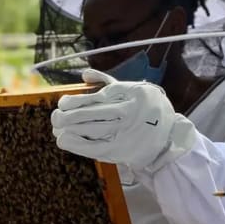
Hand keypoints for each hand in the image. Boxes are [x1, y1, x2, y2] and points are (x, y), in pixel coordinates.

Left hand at [50, 69, 195, 171]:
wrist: (169, 137)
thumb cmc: (146, 110)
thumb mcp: (133, 90)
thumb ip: (108, 81)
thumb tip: (85, 74)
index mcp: (134, 92)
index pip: (100, 96)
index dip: (78, 100)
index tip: (62, 103)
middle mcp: (131, 110)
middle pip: (94, 113)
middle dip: (70, 116)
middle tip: (55, 117)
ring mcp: (128, 131)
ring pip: (94, 128)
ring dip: (71, 129)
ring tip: (56, 128)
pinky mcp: (123, 149)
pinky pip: (96, 146)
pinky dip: (78, 144)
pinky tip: (63, 141)